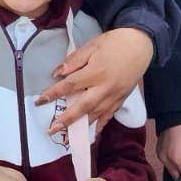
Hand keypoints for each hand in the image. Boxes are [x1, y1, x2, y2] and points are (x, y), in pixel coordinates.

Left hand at [37, 27, 152, 131]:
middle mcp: (105, 88)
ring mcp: (115, 96)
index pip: (70, 85)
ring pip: (96, 115)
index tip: (39, 101)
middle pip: (83, 107)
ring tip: (68, 138)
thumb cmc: (114, 42)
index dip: (53, 93)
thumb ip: (74, 60)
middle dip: (66, 119)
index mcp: (96, 72)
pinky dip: (100, 126)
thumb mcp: (92, 46)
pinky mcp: (121, 99)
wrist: (141, 44)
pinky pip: (109, 116)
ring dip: (81, 127)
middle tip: (52, 129)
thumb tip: (57, 74)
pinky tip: (91, 134)